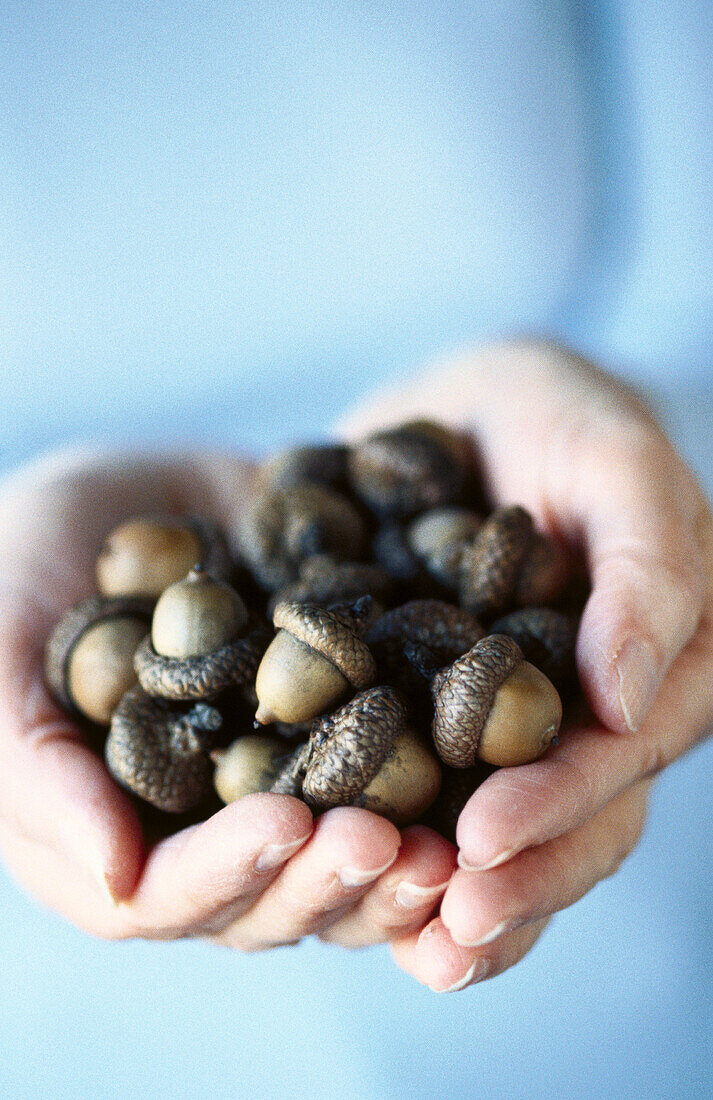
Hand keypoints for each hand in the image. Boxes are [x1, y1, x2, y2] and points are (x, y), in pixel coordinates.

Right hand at [0, 448, 454, 945]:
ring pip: (351, 849)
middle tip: (398, 844)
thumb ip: (33, 771)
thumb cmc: (15, 568)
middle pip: (280, 893)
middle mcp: (211, 826)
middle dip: (335, 877)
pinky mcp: (344, 719)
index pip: (175, 895)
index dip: (232, 873)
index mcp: (121, 834)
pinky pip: (400, 756)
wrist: (104, 494)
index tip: (288, 824)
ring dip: (407, 855)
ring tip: (462, 834)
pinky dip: (445, 764)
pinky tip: (489, 739)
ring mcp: (285, 775)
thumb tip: (115, 879)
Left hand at [337, 339, 712, 990]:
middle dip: (516, 882)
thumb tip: (627, 694)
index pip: (627, 750)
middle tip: (445, 931)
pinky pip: (432, 802)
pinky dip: (403, 855)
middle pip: (577, 821)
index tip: (486, 841)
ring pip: (513, 837)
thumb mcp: (610, 456)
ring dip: (466, 904)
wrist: (460, 408)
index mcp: (655, 658)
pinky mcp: (437, 722)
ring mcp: (518, 726)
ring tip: (411, 949)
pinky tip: (360, 904)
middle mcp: (593, 710)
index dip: (565, 804)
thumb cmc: (551, 413)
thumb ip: (647, 562)